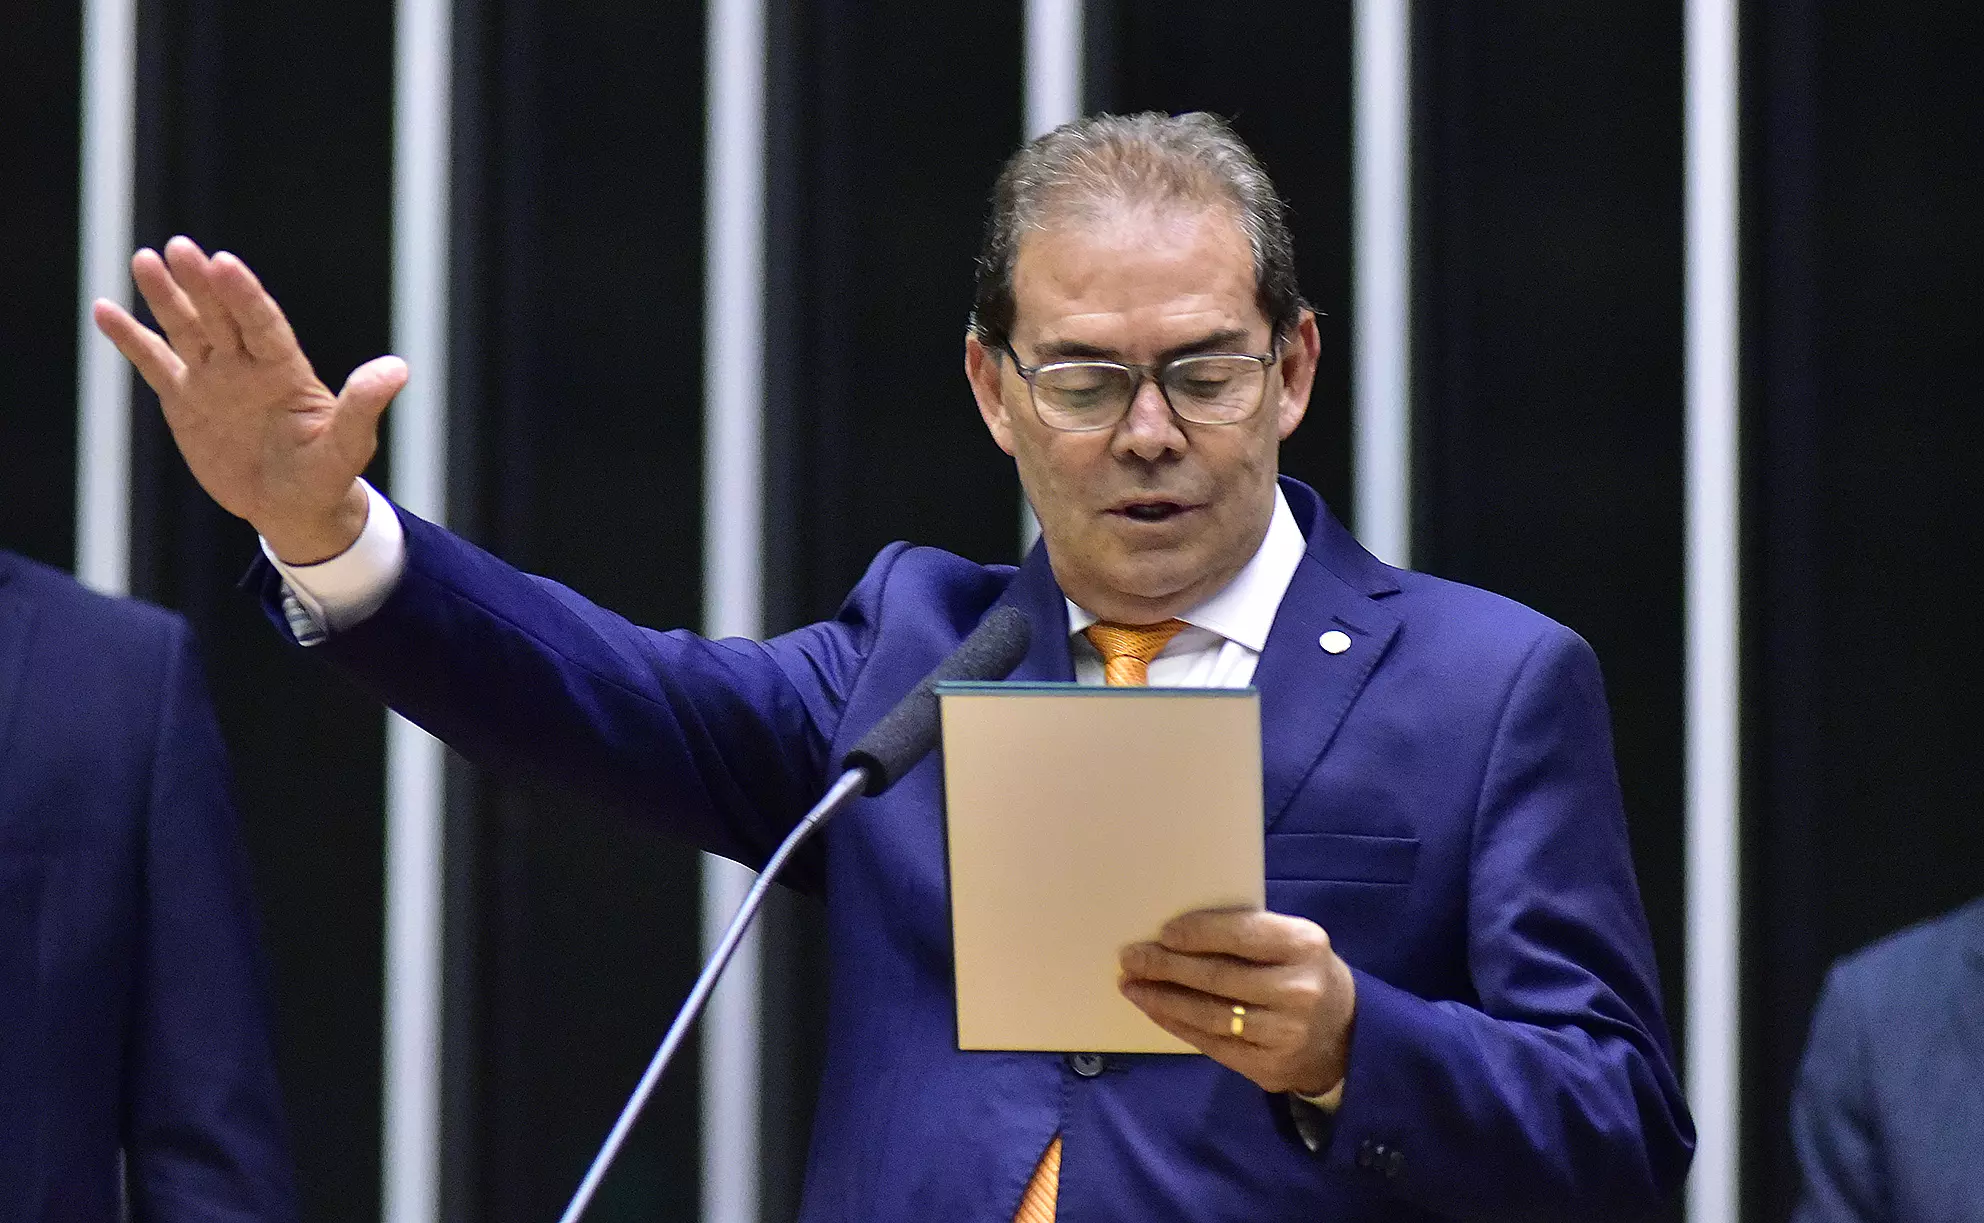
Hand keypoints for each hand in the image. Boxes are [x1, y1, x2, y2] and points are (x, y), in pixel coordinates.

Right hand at [92, 236, 406, 562]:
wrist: (292, 507)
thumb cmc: (326, 475)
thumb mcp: (347, 445)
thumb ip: (363, 405)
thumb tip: (397, 369)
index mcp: (285, 369)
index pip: (262, 323)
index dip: (244, 295)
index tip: (224, 264)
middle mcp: (247, 364)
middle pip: (221, 316)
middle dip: (201, 284)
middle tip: (181, 248)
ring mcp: (213, 378)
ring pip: (186, 329)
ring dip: (165, 297)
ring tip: (145, 260)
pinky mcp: (185, 399)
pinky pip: (155, 363)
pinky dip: (131, 338)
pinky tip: (106, 309)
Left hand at [1118, 908, 1355, 1096]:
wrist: (1343, 1035)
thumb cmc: (1301, 973)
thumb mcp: (1292, 943)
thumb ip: (1248, 935)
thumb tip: (1174, 933)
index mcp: (1304, 945)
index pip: (1242, 934)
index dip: (1199, 934)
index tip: (1162, 932)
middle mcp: (1298, 989)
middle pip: (1219, 976)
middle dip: (1166, 966)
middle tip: (1130, 957)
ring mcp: (1284, 1032)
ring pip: (1209, 1014)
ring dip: (1162, 998)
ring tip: (1131, 984)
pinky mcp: (1267, 1066)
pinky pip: (1211, 1043)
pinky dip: (1176, 1024)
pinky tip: (1154, 1009)